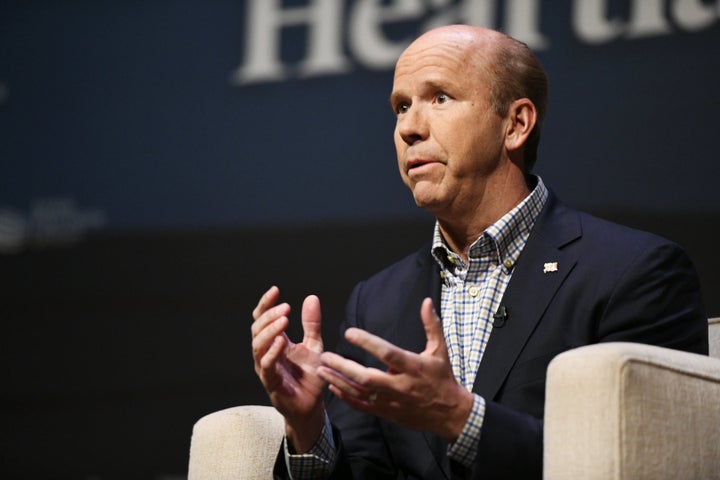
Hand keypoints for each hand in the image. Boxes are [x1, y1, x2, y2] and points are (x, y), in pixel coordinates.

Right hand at [251, 286, 326, 451]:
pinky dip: (272, 352)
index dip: (266, 304)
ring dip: (270, 331)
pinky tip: (281, 342)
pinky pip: (267, 366)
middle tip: (286, 307)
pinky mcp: (271, 383)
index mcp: (275, 342)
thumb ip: (311, 324)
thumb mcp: (315, 345)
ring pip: (258, 346)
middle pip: (257, 329)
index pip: (263, 319)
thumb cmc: (310, 377)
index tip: (275, 290)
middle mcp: (267, 353)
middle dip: (269, 316)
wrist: (313, 406)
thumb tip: (311, 297)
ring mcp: (267, 368)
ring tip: (284, 320)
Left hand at [317, 298, 473, 442]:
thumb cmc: (443, 378)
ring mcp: (392, 401)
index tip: (349, 332)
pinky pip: (363, 406)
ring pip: (361, 393)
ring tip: (322, 369)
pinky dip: (346, 397)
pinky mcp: (387, 412)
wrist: (449, 414)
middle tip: (326, 355)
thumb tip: (426, 302)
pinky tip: (333, 385)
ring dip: (339, 381)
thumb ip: (431, 325)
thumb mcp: (440, 350)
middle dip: (344, 367)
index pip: (387, 353)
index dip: (368, 343)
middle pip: (368, 378)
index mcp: (413, 367)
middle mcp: (400, 385)